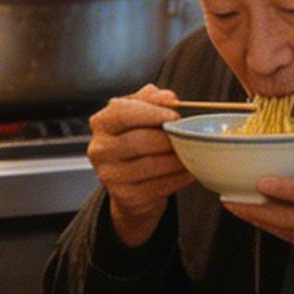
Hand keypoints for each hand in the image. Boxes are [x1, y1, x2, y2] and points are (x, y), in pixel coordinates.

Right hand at [86, 85, 190, 246]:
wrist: (131, 184)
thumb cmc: (139, 142)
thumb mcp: (140, 115)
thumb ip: (151, 100)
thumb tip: (167, 97)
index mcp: (102, 123)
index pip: (122, 112)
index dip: (151, 112)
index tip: (175, 115)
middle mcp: (100, 149)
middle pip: (139, 140)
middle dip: (169, 138)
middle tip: (188, 136)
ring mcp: (109, 175)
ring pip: (151, 165)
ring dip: (178, 159)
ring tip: (192, 152)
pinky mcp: (124, 196)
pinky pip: (158, 185)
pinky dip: (179, 177)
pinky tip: (189, 171)